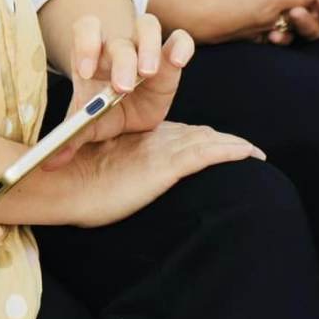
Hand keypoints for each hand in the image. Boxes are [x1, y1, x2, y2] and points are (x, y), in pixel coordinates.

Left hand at [43, 19, 191, 171]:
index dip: (85, 44)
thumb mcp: (87, 124)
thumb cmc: (100, 110)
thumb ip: (71, 137)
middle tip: (122, 87)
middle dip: (121, 62)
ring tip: (148, 73)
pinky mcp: (169, 60)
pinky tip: (178, 61)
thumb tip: (49, 160)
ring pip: (147, 26)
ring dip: (148, 46)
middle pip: (118, 40)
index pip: (85, 30)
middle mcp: (116, 46)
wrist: (124, 110)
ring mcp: (144, 49)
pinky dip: (181, 45)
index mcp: (90, 54)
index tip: (84, 72)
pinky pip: (179, 40)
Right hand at [62, 120, 264, 228]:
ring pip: (207, 140)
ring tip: (253, 152)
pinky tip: (249, 154)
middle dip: (221, 139)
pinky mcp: (165, 165)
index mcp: (140, 138)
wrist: (65, 184)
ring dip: (233, 144)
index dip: (202, 137)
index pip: (180, 134)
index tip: (218, 142)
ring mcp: (161, 150)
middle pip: (198, 134)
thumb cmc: (77, 184)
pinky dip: (230, 151)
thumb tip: (122, 179)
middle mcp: (154, 139)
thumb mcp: (105, 170)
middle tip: (244, 149)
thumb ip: (121, 167)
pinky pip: (207, 154)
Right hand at [187, 0, 318, 44]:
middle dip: (311, 4)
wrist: (193, 21)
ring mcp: (261, 30)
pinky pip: (268, 34)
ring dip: (292, 18)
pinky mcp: (247, 37)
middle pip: (302, 11)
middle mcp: (273, 16)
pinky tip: (266, 23)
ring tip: (292, 9)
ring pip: (287, 25)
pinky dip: (272, 28)